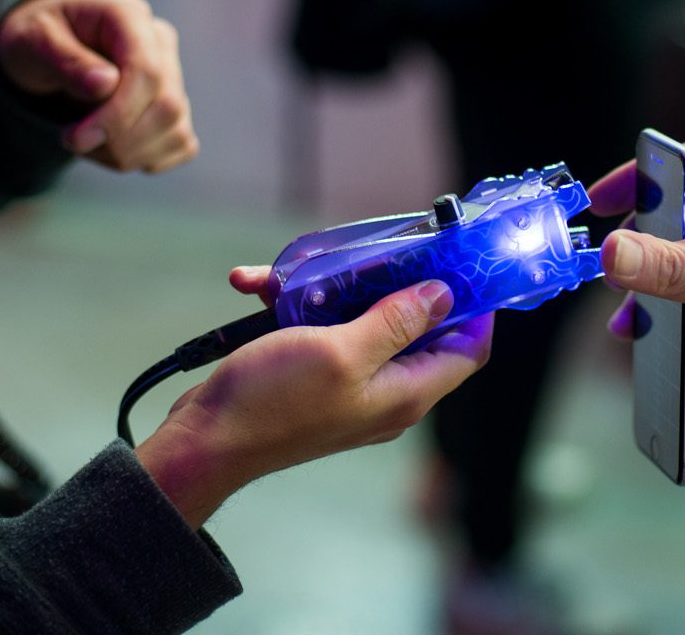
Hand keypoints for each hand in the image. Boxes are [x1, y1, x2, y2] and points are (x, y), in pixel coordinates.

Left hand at [0, 0, 197, 172]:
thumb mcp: (33, 41)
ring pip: (176, 130)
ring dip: (128, 154)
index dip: (118, 114)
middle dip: (120, 140)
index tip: (77, 139)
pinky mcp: (175, 106)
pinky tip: (110, 148)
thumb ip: (66, 59)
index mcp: (129, 16)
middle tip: (73, 142)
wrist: (42, 49)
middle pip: (168, 106)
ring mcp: (172, 75)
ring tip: (86, 143)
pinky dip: (146, 158)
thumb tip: (107, 83)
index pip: (147, 71)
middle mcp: (159, 44)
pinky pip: (182, 144)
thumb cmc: (36, 39)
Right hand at [135, 278, 491, 527]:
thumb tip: (445, 296)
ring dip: (329, 286)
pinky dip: (291, 303)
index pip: (468, 348)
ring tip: (293, 269)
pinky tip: (255, 285)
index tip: (464, 262)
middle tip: (379, 244)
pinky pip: (317, 327)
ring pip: (360, 317)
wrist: (207, 441)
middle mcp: (386, 390)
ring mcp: (349, 383)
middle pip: (417, 326)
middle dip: (396, 281)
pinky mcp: (313, 375)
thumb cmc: (276, 402)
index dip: (477, 306)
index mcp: (406, 391)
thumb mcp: (344, 352)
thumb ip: (397, 323)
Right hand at [590, 144, 684, 396]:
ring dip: (665, 300)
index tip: (599, 205)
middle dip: (646, 259)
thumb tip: (609, 253)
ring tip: (633, 328)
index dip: (635, 183)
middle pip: (682, 222)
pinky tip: (677, 361)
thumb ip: (668, 266)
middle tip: (617, 282)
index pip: (680, 165)